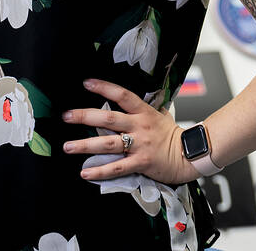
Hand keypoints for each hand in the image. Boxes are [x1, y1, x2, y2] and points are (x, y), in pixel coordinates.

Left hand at [62, 79, 199, 185]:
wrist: (189, 154)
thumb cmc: (173, 135)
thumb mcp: (161, 115)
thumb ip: (144, 108)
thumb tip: (131, 100)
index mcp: (144, 112)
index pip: (122, 95)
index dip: (104, 87)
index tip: (86, 83)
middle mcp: (139, 126)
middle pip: (108, 119)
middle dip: (84, 116)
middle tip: (66, 116)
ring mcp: (139, 145)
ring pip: (108, 144)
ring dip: (85, 145)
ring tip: (68, 146)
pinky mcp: (140, 163)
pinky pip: (116, 168)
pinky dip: (99, 170)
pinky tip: (85, 172)